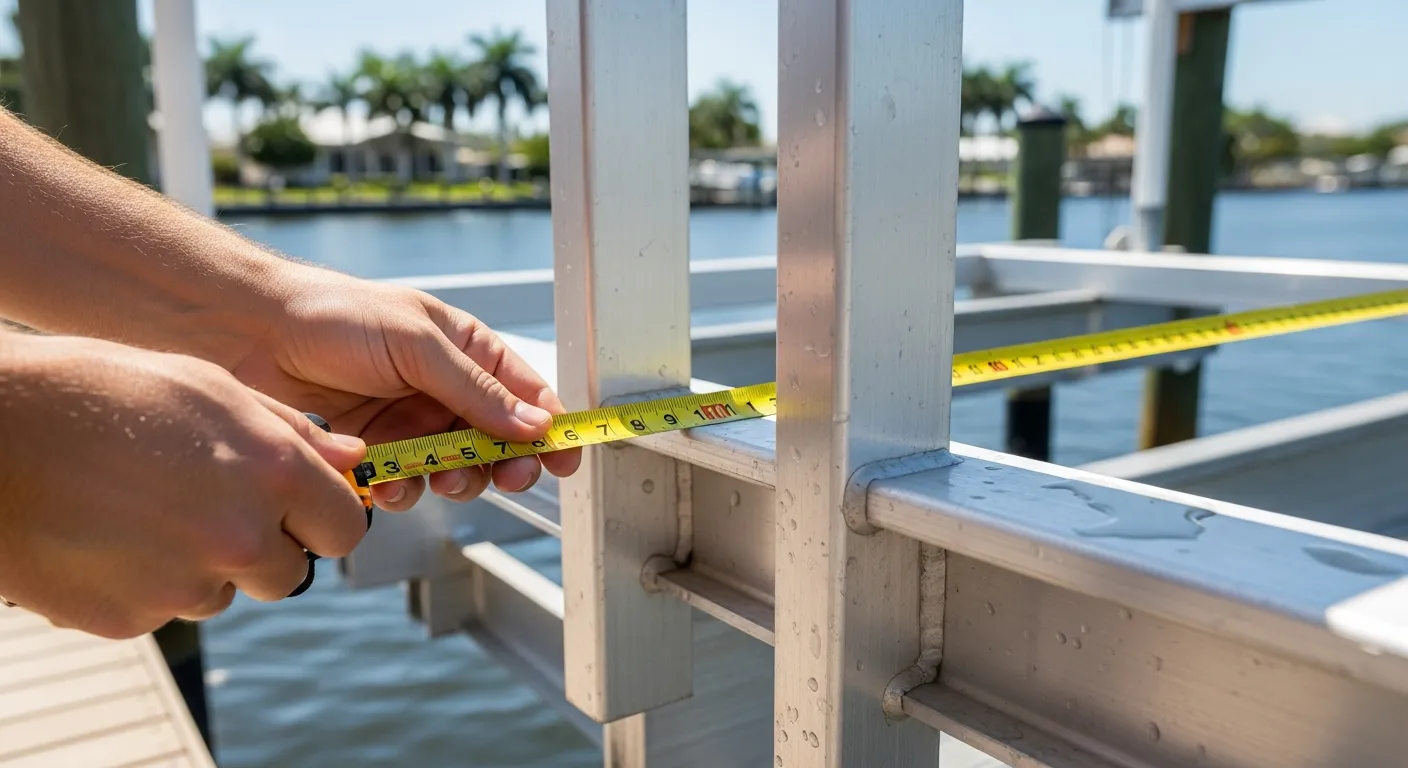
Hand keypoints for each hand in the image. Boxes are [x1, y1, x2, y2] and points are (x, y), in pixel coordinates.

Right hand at [0, 334, 369, 638]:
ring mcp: (184, 586)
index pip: (344, 530)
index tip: (301, 512)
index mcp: (274, 473)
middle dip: (265, 547)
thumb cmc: (102, 391)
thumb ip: (291, 434)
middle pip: (289, 574)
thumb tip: (351, 461)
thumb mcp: (210, 387)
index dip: (323, 520)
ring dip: (201, 563)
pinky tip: (108, 533)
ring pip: (222, 591)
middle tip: (210, 504)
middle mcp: (241, 537)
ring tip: (145, 507)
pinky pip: (161, 609)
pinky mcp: (130, 619)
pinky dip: (144, 582)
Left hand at [231, 265, 580, 512]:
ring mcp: (411, 418)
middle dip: (504, 463)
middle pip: (497, 440)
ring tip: (441, 478)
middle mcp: (444, 386)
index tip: (564, 460)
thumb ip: (474, 390)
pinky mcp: (376, 445)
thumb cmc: (334, 315)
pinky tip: (389, 484)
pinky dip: (405, 488)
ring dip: (454, 479)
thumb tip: (532, 425)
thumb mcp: (416, 343)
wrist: (251, 333)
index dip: (550, 428)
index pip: (525, 393)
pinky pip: (408, 478)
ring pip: (455, 466)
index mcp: (466, 349)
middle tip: (505, 478)